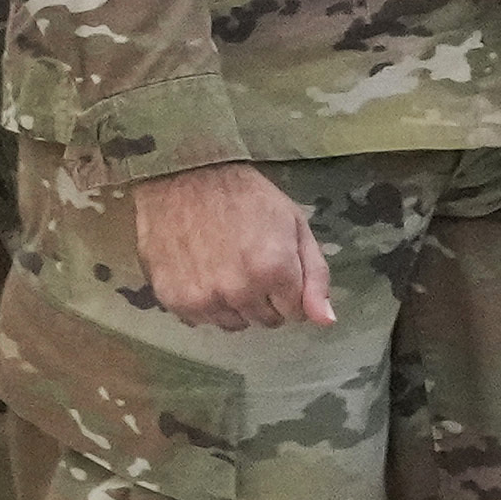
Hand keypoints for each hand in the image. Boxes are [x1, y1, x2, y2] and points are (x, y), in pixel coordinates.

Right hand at [131, 161, 334, 329]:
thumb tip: (325, 321)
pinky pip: (200, 321)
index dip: (289, 290)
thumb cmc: (244, 194)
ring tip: (224, 268)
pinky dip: (204, 304)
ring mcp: (204, 299)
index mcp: (274, 270)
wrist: (182, 175)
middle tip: (249, 263)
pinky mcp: (174, 301)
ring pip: (233, 324)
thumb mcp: (293, 223)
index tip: (276, 267)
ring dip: (235, 305)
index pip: (295, 312)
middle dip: (264, 299)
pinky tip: (201, 273)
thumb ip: (315, 275)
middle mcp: (240, 291)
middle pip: (265, 321)